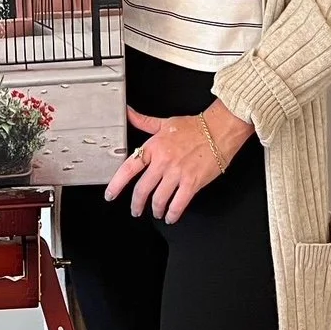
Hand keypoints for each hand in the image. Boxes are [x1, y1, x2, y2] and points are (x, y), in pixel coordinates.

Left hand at [105, 100, 254, 222]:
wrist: (219, 130)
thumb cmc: (194, 127)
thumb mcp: (164, 122)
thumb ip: (143, 121)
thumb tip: (128, 113)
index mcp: (154, 147)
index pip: (129, 168)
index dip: (117, 184)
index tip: (111, 194)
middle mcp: (163, 162)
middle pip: (143, 189)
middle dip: (136, 204)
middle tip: (135, 210)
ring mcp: (178, 173)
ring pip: (159, 199)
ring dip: (155, 210)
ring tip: (156, 212)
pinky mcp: (192, 183)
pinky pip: (178, 204)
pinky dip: (172, 213)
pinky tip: (171, 216)